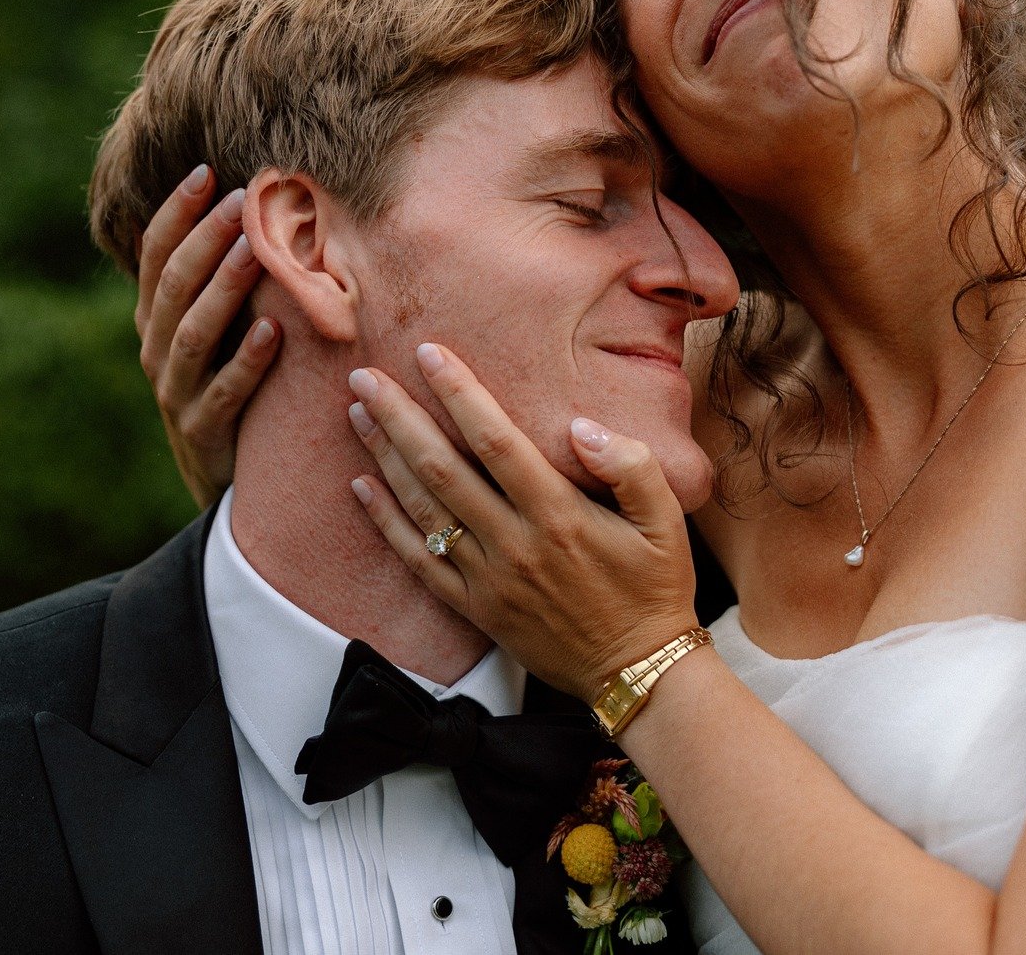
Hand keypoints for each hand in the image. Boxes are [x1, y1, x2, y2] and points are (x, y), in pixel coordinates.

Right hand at [135, 164, 280, 506]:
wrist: (224, 474)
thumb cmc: (230, 381)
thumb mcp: (217, 329)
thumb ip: (223, 278)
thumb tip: (259, 201)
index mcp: (155, 319)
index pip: (154, 255)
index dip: (176, 214)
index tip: (205, 172)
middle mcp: (157, 351)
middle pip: (173, 286)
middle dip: (205, 239)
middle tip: (241, 201)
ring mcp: (177, 393)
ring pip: (193, 334)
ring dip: (224, 289)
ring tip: (252, 252)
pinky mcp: (205, 432)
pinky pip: (225, 392)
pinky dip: (247, 361)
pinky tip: (272, 331)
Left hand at [344, 343, 698, 699]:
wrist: (638, 671)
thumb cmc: (655, 588)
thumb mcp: (667, 522)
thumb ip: (631, 466)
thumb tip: (580, 426)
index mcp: (558, 515)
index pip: (495, 439)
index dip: (459, 393)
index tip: (428, 354)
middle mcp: (514, 543)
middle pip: (441, 467)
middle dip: (399, 416)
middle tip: (364, 376)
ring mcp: (488, 579)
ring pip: (422, 508)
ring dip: (385, 457)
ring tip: (357, 413)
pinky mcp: (474, 608)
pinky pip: (418, 561)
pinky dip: (386, 522)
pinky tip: (362, 487)